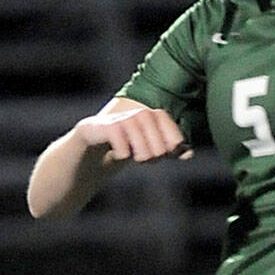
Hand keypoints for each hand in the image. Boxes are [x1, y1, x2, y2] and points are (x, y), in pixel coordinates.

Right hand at [74, 105, 191, 164]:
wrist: (85, 158)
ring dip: (141, 146)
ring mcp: (109, 120)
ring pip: (132, 124)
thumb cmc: (119, 153)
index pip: (160, 116)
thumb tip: (189, 153)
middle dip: (155, 142)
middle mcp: (126, 114)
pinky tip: (122, 157)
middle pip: (147, 118)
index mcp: (141, 116)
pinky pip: (113, 132)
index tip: (172, 153)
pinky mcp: (93, 129)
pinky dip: (122, 147)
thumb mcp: (146, 153)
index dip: (170, 133)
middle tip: (151, 161)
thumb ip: (167, 152)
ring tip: (139, 160)